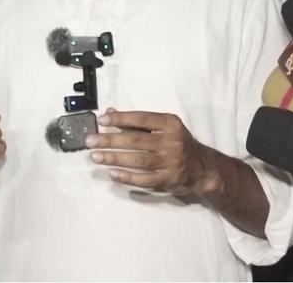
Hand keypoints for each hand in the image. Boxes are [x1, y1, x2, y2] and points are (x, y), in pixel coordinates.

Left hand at [85, 109, 210, 195]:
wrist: (201, 167)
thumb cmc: (178, 142)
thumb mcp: (164, 126)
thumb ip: (137, 122)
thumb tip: (109, 112)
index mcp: (170, 123)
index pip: (141, 119)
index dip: (120, 118)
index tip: (101, 119)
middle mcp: (172, 141)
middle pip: (136, 140)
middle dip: (110, 141)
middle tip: (90, 141)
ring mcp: (171, 162)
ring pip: (138, 160)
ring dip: (114, 158)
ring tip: (96, 157)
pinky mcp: (169, 179)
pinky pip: (145, 179)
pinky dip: (128, 177)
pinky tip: (113, 174)